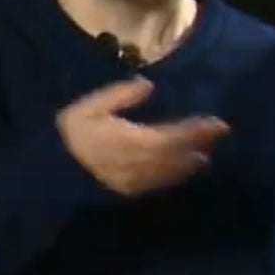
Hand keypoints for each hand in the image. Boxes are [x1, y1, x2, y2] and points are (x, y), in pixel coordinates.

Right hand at [56, 77, 229, 196]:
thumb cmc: (71, 134)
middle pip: (178, 155)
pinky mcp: (129, 189)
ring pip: (171, 172)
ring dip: (190, 162)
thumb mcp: (89, 107)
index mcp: (132, 140)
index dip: (197, 130)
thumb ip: (119, 95)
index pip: (174, 135)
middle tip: (220, 134)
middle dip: (199, 144)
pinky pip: (159, 182)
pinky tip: (181, 169)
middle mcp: (140, 163)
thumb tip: (148, 85)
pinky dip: (174, 175)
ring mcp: (136, 180)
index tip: (218, 123)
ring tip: (205, 153)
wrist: (54, 171)